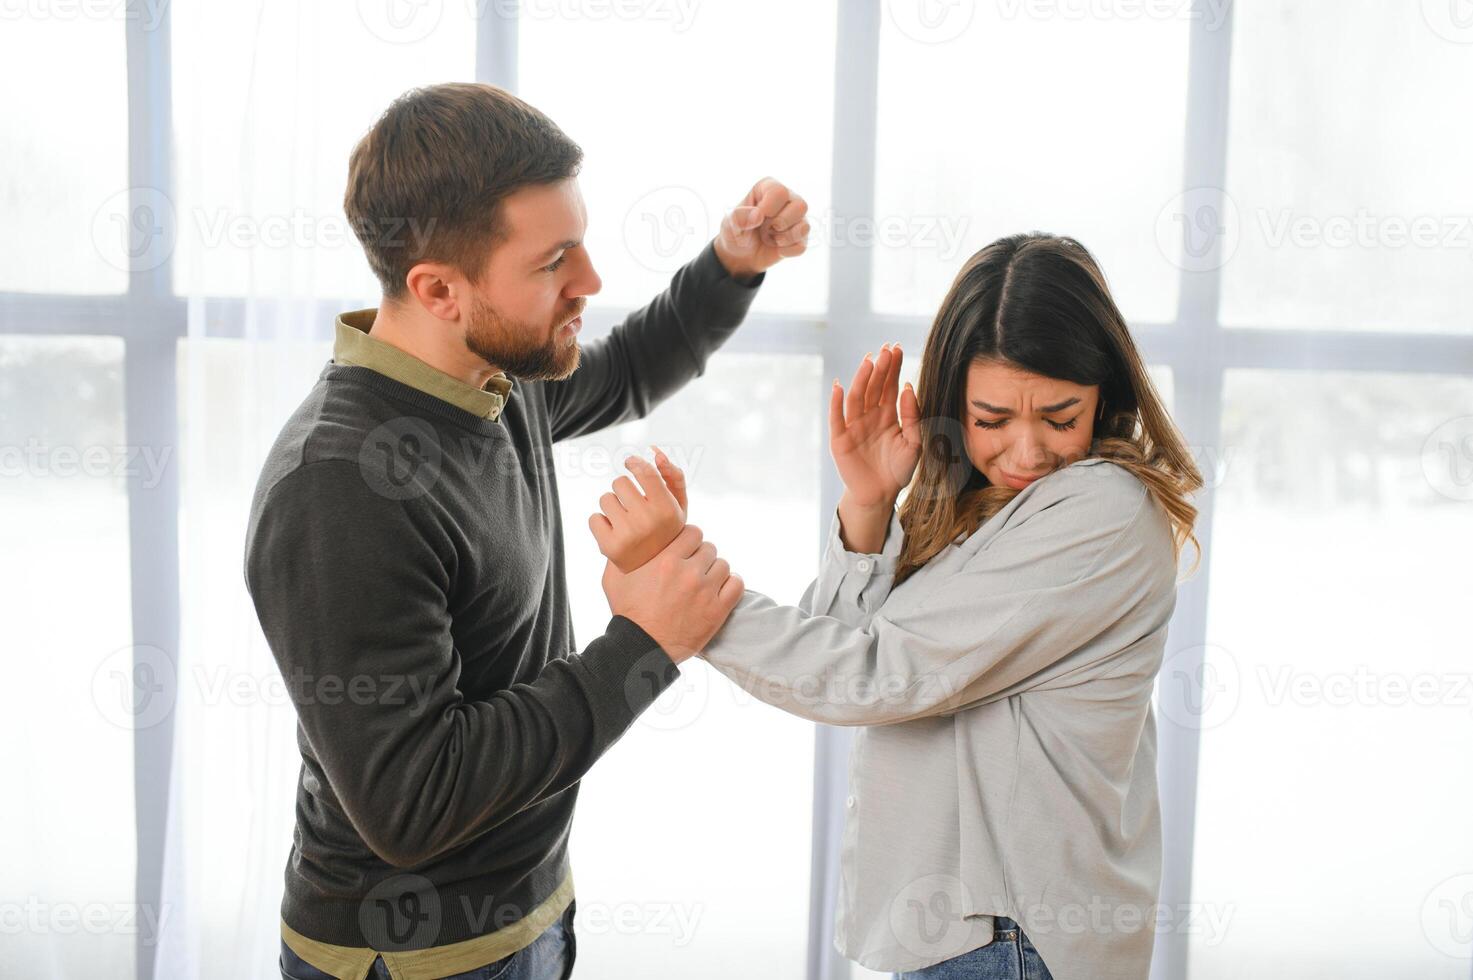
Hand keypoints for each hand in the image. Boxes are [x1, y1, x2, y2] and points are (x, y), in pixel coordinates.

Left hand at [588, 447, 688, 572]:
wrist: (654, 571)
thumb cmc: (665, 530)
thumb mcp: (677, 505)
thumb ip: (673, 476)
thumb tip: (656, 452)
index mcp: (667, 510)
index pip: (644, 472)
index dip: (634, 463)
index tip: (630, 463)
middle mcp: (648, 522)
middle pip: (619, 482)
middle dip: (624, 490)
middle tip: (633, 506)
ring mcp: (627, 535)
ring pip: (605, 499)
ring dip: (612, 505)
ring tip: (624, 520)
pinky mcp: (609, 547)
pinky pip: (593, 518)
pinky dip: (601, 523)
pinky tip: (615, 532)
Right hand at [602, 524, 743, 663]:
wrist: (641, 648)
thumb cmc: (627, 614)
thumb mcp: (613, 579)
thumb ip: (620, 554)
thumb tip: (626, 538)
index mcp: (665, 560)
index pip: (693, 532)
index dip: (689, 539)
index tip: (685, 550)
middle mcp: (688, 573)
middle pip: (709, 548)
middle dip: (700, 556)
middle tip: (692, 569)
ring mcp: (705, 592)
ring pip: (723, 565)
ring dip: (714, 571)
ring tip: (704, 582)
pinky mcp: (717, 610)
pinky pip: (736, 584)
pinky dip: (730, 584)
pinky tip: (719, 590)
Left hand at [713, 177, 809, 280]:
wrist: (740, 256)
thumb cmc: (736, 232)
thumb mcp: (730, 223)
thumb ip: (739, 216)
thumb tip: (758, 216)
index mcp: (769, 188)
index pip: (780, 192)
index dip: (768, 208)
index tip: (757, 218)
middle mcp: (787, 199)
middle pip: (800, 206)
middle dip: (780, 222)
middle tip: (766, 228)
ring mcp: (796, 219)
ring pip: (805, 226)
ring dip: (785, 237)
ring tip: (771, 238)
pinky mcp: (800, 238)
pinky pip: (801, 246)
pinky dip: (786, 251)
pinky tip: (777, 248)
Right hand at [830, 343, 921, 509]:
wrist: (880, 495)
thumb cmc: (898, 470)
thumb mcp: (914, 443)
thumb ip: (913, 417)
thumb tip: (908, 388)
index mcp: (887, 415)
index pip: (889, 386)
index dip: (892, 368)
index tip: (896, 349)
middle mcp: (869, 416)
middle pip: (873, 387)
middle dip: (879, 368)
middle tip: (885, 349)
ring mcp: (853, 426)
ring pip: (856, 398)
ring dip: (861, 379)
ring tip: (868, 362)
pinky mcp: (840, 439)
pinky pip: (837, 418)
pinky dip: (836, 402)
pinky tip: (839, 386)